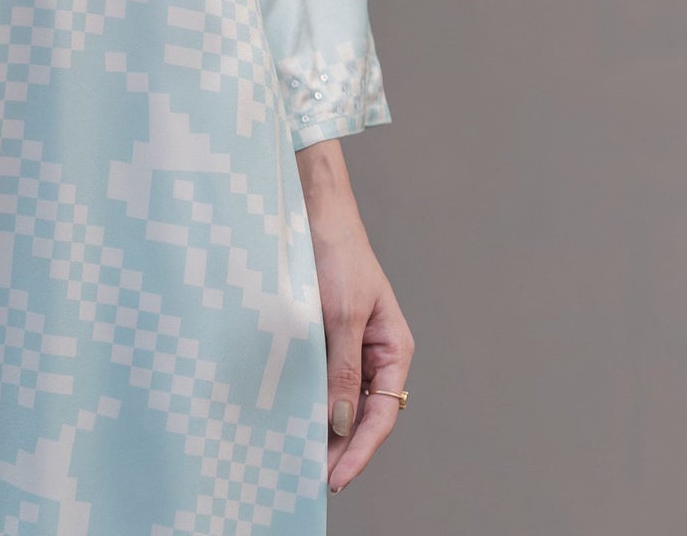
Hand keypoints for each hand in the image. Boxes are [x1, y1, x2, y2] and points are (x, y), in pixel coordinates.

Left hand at [297, 138, 413, 496]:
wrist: (313, 210)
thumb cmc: (337, 254)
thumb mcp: (342, 315)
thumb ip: (344, 370)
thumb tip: (340, 423)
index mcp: (392, 347)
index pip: (381, 414)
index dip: (359, 450)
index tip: (335, 477)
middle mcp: (374, 351)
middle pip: (364, 414)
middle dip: (342, 447)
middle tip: (312, 477)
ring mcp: (349, 344)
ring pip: (342, 399)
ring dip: (325, 428)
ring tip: (302, 458)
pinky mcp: (324, 335)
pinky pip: (322, 377)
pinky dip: (311, 400)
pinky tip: (294, 417)